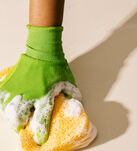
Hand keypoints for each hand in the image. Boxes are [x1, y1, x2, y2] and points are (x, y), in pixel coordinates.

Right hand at [0, 25, 80, 144]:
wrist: (43, 51)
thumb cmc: (56, 66)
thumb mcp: (67, 81)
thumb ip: (71, 93)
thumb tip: (76, 101)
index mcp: (45, 97)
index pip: (42, 119)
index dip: (41, 132)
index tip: (40, 139)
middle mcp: (29, 96)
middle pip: (19, 117)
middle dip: (19, 125)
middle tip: (21, 126)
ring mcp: (17, 89)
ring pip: (8, 109)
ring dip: (10, 116)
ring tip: (13, 117)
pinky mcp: (9, 83)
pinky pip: (2, 96)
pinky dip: (3, 103)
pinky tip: (6, 105)